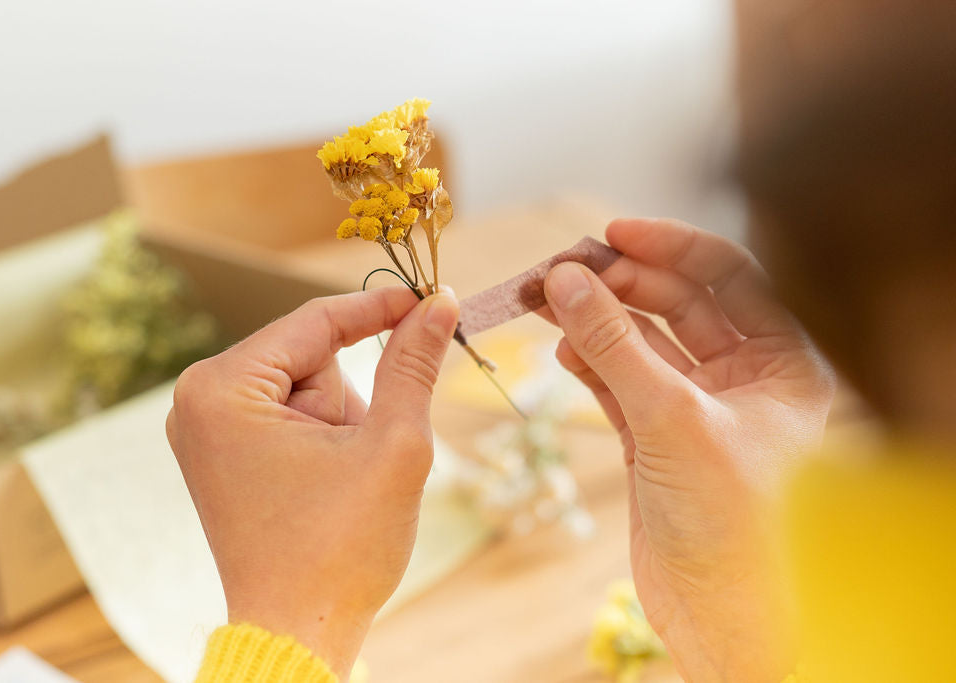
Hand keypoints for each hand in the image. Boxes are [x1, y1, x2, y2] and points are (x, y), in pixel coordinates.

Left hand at [166, 286, 459, 677]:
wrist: (300, 632)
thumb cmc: (339, 548)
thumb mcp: (392, 445)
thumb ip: (413, 364)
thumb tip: (439, 302)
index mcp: (222, 389)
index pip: (316, 321)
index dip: (381, 308)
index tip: (431, 299)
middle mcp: (199, 400)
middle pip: (309, 358)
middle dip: (353, 397)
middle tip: (366, 453)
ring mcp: (207, 430)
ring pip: (304, 388)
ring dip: (342, 421)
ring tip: (343, 482)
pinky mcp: (223, 454)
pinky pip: (288, 416)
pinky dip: (324, 437)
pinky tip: (328, 485)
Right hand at [541, 218, 835, 681]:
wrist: (719, 613)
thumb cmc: (732, 522)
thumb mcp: (673, 419)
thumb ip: (615, 345)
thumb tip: (568, 278)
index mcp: (782, 362)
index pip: (730, 276)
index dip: (669, 248)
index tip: (609, 233)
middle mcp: (743, 377)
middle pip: (676, 304)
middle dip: (617, 284)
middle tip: (559, 272)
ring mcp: (696, 406)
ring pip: (640, 341)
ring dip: (594, 319)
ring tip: (545, 301)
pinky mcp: (655, 437)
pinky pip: (618, 380)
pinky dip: (588, 362)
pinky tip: (560, 348)